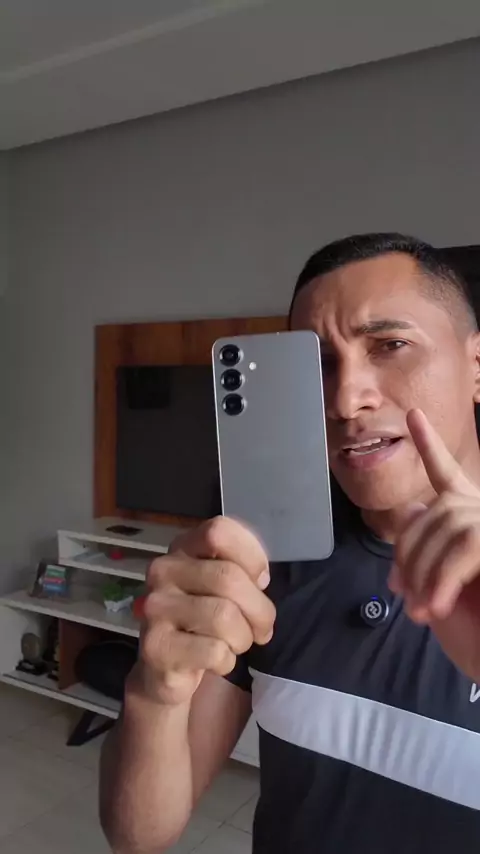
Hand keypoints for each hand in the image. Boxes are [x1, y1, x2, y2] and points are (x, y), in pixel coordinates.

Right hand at [131, 517, 274, 705]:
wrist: (166, 667)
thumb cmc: (204, 620)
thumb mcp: (223, 586)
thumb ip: (242, 569)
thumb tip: (259, 579)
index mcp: (183, 548)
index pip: (219, 532)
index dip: (251, 556)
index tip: (260, 581)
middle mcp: (163, 570)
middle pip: (228, 577)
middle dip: (259, 610)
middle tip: (261, 628)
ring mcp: (156, 607)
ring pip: (224, 615)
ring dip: (243, 638)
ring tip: (234, 644)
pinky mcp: (156, 646)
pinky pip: (214, 650)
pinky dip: (226, 661)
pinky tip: (214, 661)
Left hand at [389, 408, 479, 681]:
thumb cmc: (479, 639)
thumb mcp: (439, 591)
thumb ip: (426, 550)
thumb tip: (413, 506)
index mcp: (474, 525)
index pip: (448, 477)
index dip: (431, 446)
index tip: (414, 417)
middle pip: (431, 512)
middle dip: (407, 552)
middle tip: (402, 594)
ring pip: (445, 527)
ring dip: (424, 573)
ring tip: (423, 612)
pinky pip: (465, 548)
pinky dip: (442, 580)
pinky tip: (436, 609)